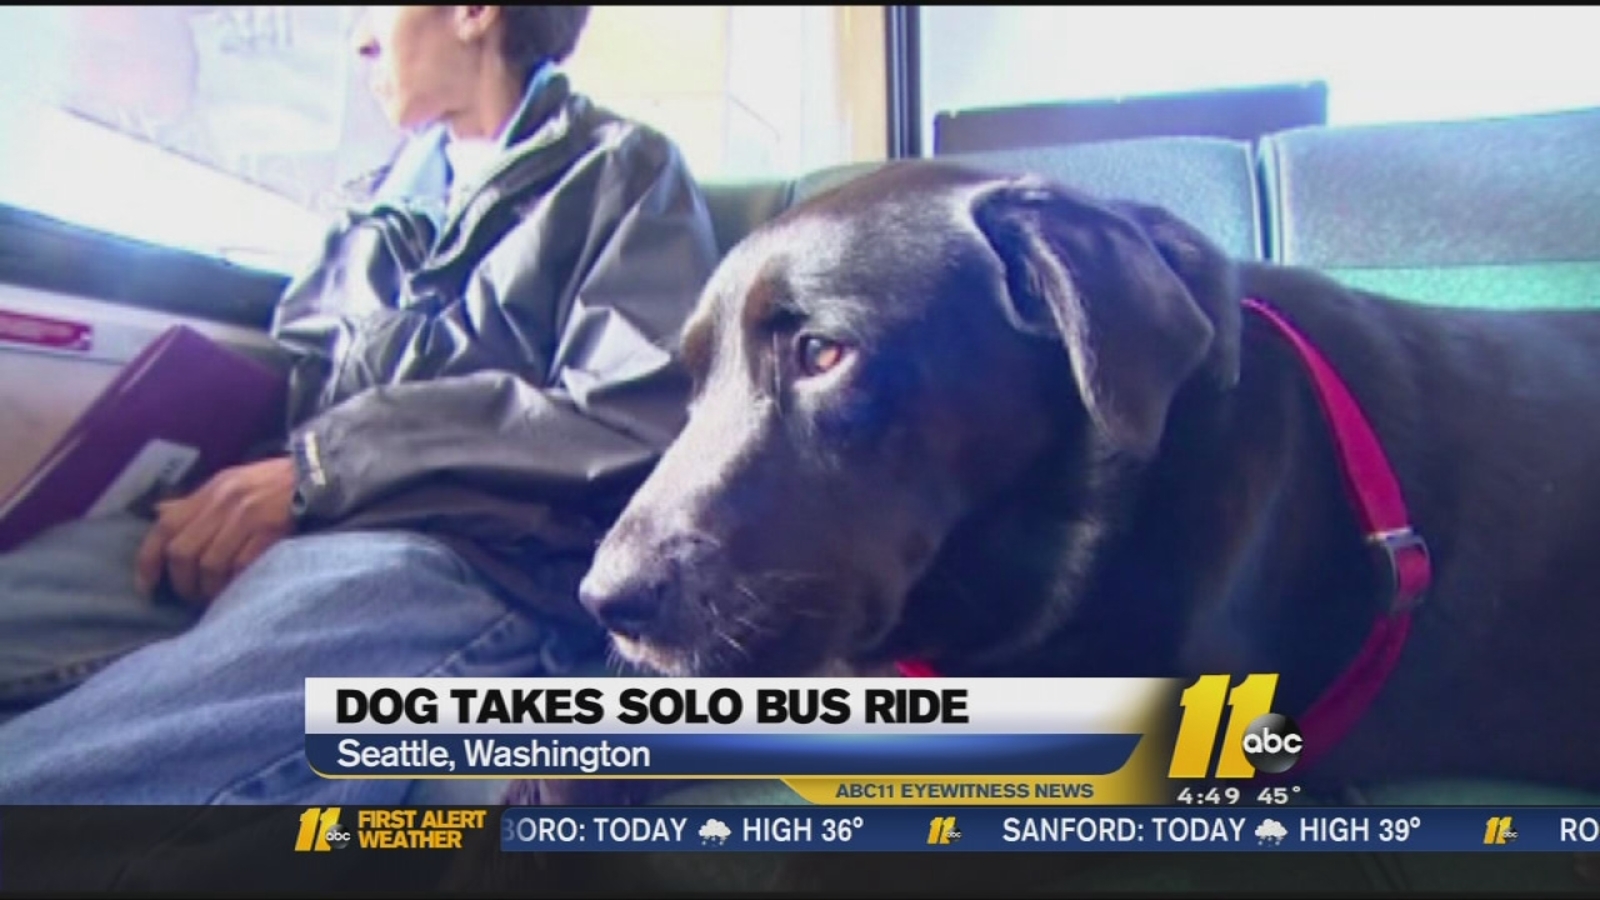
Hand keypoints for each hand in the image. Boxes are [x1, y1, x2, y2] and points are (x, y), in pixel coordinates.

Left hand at [135, 456, 297, 602]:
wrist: (316, 476)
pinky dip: (234, 582)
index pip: (165, 526)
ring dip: (208, 588)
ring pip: (209, 564)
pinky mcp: (270, 530)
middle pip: (183, 552)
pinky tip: (237, 588)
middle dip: (182, 582)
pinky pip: (241, 566)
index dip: (149, 560)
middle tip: (190, 596)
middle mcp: (222, 501)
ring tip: (214, 596)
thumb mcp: (228, 483)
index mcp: (209, 490)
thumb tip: (160, 514)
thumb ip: (196, 503)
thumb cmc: (271, 483)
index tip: (148, 587)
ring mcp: (246, 516)